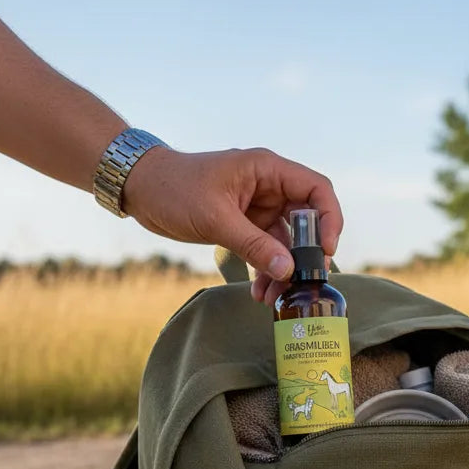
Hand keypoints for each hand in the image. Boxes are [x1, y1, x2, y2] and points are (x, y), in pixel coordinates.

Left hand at [121, 146, 341, 305]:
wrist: (140, 189)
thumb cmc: (174, 189)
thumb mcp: (215, 218)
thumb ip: (254, 245)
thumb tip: (289, 270)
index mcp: (267, 170)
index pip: (317, 190)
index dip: (329, 220)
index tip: (326, 250)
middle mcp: (269, 187)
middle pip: (307, 222)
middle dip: (306, 255)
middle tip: (302, 283)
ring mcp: (259, 207)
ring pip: (287, 242)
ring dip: (283, 270)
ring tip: (274, 297)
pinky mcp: (246, 224)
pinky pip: (267, 250)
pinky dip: (267, 271)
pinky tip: (260, 292)